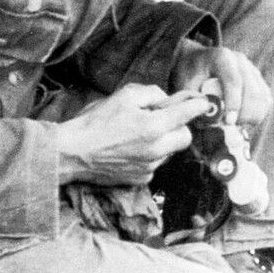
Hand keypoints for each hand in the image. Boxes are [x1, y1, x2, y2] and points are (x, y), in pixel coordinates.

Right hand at [57, 85, 210, 185]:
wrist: (70, 153)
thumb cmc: (95, 122)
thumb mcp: (124, 95)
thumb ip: (153, 93)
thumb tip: (169, 99)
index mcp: (154, 126)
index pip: (190, 114)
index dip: (199, 105)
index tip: (203, 102)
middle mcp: (156, 149)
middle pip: (186, 137)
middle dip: (180, 126)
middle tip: (163, 119)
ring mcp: (150, 167)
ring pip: (171, 151)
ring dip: (163, 141)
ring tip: (140, 134)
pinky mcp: (141, 179)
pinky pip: (156, 164)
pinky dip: (151, 156)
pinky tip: (132, 149)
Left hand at [169, 41, 270, 126]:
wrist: (196, 62)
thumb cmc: (189, 75)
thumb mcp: (185, 87)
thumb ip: (196, 102)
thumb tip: (212, 121)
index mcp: (221, 57)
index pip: (233, 81)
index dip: (233, 103)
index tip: (229, 122)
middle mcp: (241, 61)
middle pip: (253, 91)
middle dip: (244, 115)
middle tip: (229, 127)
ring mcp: (252, 69)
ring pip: (263, 98)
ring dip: (252, 116)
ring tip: (235, 123)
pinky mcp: (259, 80)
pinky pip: (266, 100)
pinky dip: (258, 114)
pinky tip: (243, 119)